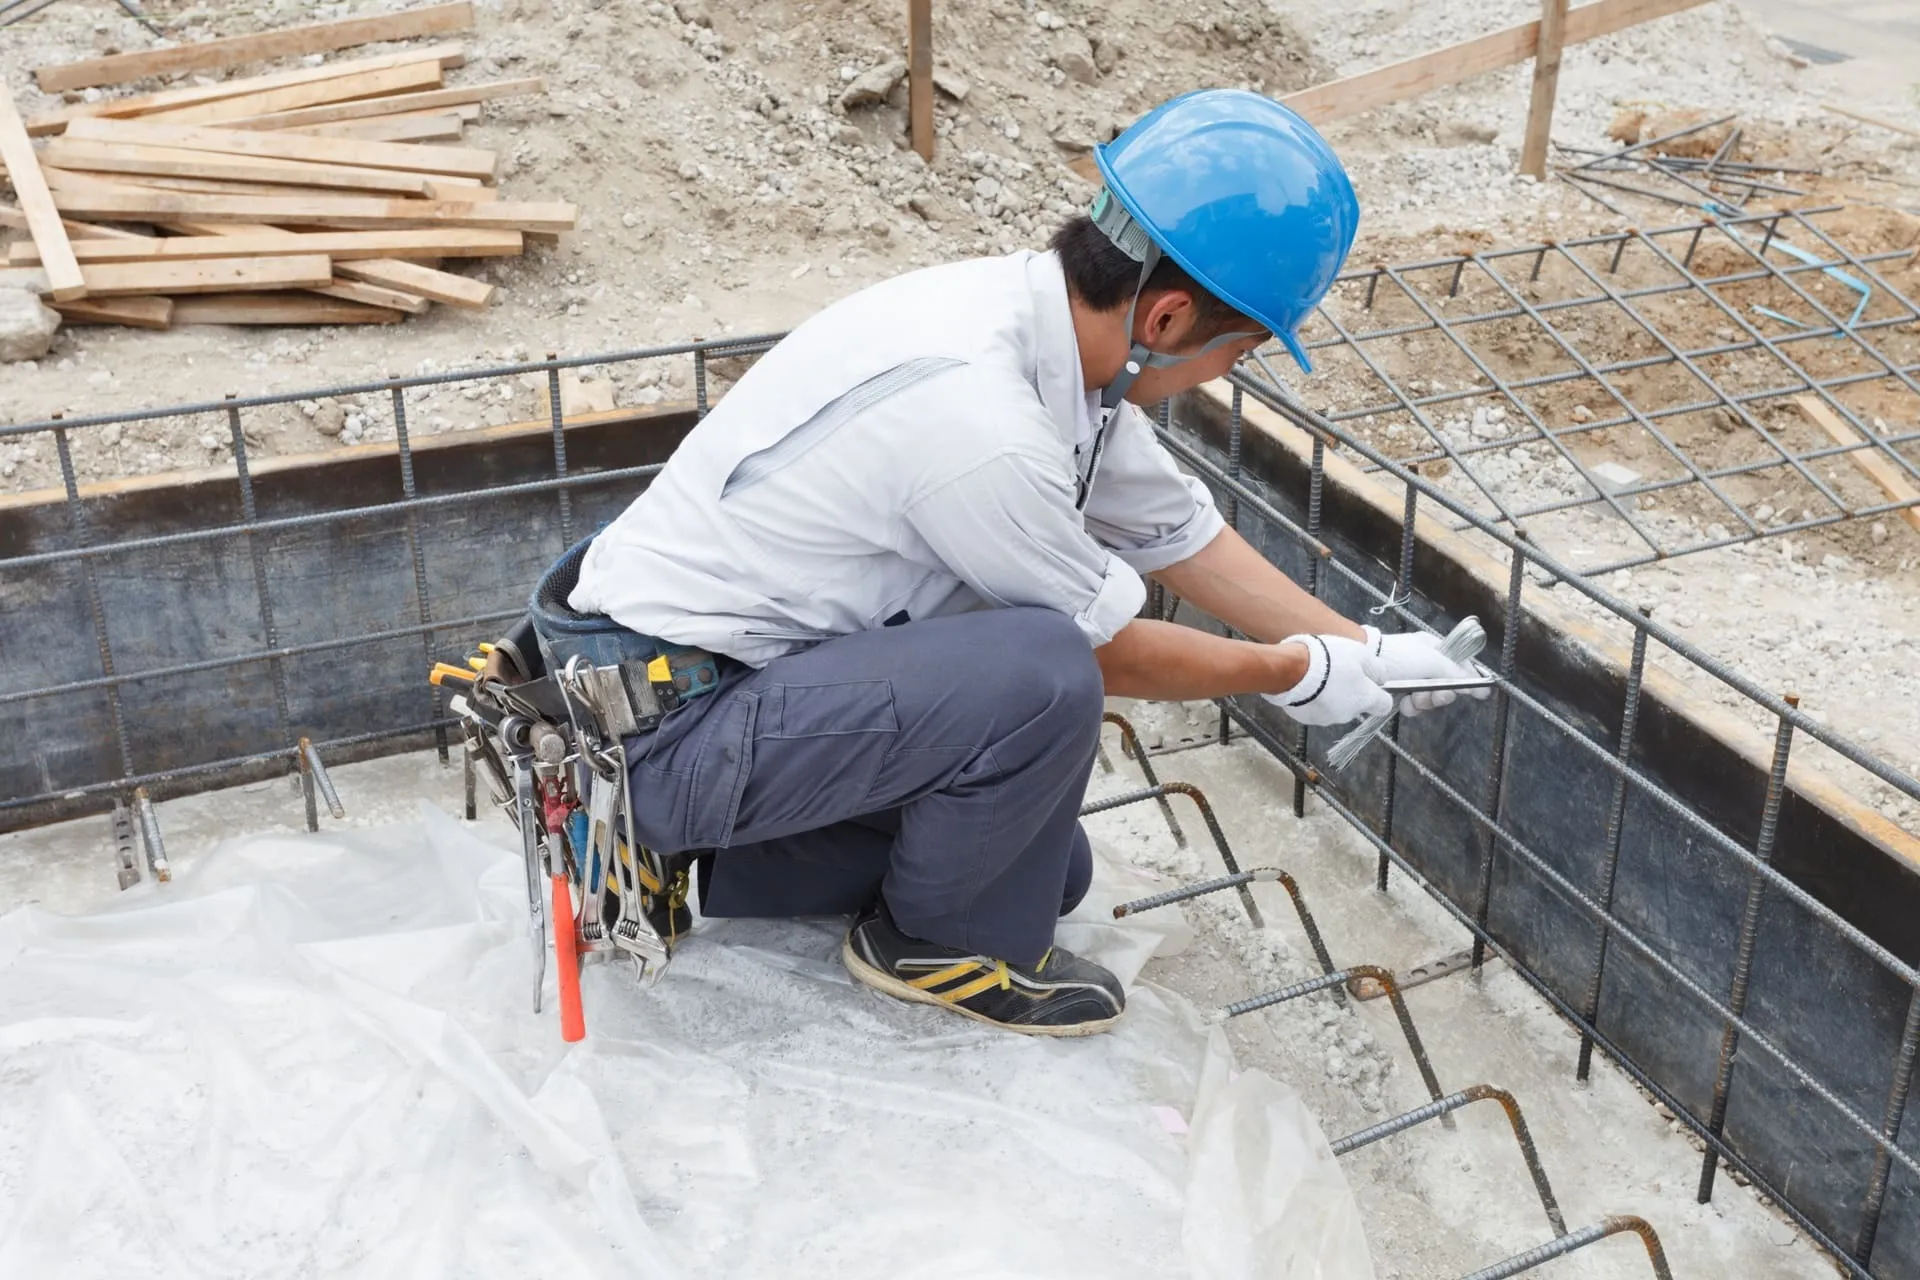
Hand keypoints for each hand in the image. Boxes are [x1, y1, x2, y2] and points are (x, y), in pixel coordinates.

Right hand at [1262, 634, 1392, 726]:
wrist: (1290, 669)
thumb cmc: (1327, 659)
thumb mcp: (1359, 653)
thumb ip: (1375, 668)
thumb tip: (1381, 677)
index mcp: (1365, 698)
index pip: (1383, 706)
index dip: (1379, 695)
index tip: (1372, 684)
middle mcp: (1348, 714)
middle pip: (1356, 705)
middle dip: (1350, 692)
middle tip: (1339, 671)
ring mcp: (1325, 718)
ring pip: (1334, 708)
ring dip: (1330, 695)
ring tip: (1319, 676)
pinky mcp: (1306, 718)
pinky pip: (1314, 709)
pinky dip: (1312, 700)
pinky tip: (1306, 684)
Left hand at [1365, 626, 1491, 715]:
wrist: (1362, 665)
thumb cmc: (1399, 657)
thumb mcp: (1432, 661)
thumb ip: (1456, 673)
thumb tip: (1479, 685)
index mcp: (1435, 648)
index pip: (1461, 664)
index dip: (1469, 679)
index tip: (1479, 693)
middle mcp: (1425, 662)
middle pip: (1446, 684)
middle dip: (1442, 693)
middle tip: (1435, 695)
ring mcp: (1411, 677)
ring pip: (1431, 697)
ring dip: (1426, 701)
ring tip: (1415, 698)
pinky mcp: (1398, 691)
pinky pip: (1414, 704)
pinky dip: (1412, 706)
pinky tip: (1405, 703)